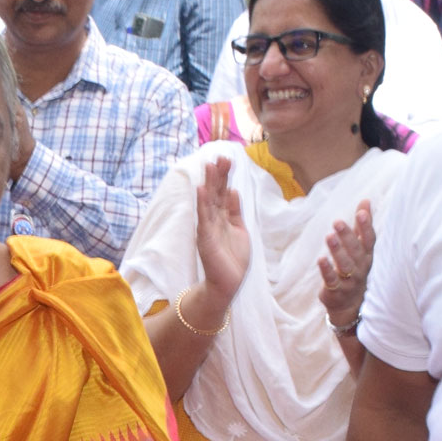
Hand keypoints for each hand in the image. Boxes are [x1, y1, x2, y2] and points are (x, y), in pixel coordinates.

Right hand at [192, 156, 251, 302]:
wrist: (226, 284)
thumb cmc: (232, 259)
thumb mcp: (239, 229)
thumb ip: (235, 211)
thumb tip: (234, 191)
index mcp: (223, 217)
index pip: (222, 192)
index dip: (224, 176)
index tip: (227, 159)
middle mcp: (213, 220)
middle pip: (215, 193)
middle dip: (218, 175)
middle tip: (220, 156)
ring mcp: (208, 228)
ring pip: (208, 201)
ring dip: (209, 183)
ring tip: (210, 166)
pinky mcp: (205, 238)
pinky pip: (203, 218)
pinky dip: (202, 204)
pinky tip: (201, 189)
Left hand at [317, 200, 376, 332]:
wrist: (350, 304)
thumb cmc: (355, 269)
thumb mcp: (360, 248)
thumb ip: (361, 225)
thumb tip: (366, 200)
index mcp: (367, 256)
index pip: (369, 239)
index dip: (367, 226)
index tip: (362, 211)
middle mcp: (361, 268)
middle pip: (356, 251)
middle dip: (348, 236)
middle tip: (337, 222)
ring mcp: (350, 281)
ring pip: (345, 265)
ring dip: (337, 251)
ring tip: (329, 236)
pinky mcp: (336, 291)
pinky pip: (332, 280)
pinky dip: (327, 270)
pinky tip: (321, 259)